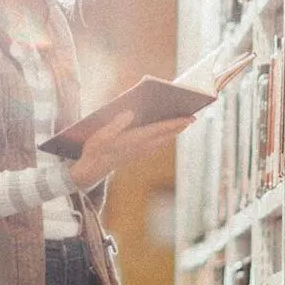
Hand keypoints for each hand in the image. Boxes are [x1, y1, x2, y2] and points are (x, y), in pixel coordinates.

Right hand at [68, 111, 193, 189]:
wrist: (91, 171)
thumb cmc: (94, 151)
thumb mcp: (100, 136)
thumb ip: (115, 124)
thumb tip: (129, 112)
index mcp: (133, 140)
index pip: (159, 130)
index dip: (175, 123)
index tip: (189, 118)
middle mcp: (140, 147)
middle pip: (165, 136)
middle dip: (179, 127)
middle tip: (193, 117)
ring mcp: (139, 152)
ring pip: (162, 141)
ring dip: (173, 132)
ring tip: (183, 123)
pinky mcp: (136, 155)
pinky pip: (156, 145)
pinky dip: (164, 138)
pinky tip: (166, 135)